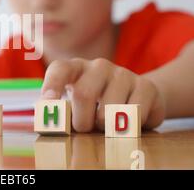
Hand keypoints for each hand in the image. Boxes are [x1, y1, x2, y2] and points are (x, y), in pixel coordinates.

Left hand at [41, 58, 165, 131]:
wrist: (133, 96)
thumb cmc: (93, 104)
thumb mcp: (73, 105)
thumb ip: (59, 111)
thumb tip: (47, 120)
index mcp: (75, 68)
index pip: (59, 70)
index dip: (52, 86)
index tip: (49, 103)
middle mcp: (98, 66)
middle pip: (83, 94)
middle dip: (81, 121)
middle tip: (85, 127)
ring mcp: (123, 73)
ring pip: (108, 111)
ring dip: (104, 128)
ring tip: (106, 124)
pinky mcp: (146, 86)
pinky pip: (134, 115)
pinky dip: (127, 127)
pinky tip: (127, 121)